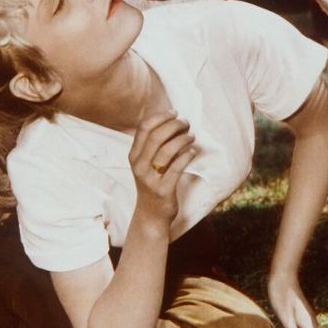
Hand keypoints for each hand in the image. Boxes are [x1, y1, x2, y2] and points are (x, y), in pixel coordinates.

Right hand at [128, 110, 195, 224]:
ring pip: (167, 151)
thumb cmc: (153, 183)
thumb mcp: (146, 163)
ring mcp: (150, 178)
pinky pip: (177, 167)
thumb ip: (154, 145)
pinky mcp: (163, 189)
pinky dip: (187, 156)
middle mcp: (139, 165)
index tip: (174, 112)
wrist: (151, 214)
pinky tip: (192, 151)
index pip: (144, 128)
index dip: (160, 116)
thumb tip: (174, 122)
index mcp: (134, 156)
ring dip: (182, 139)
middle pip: (156, 136)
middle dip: (174, 125)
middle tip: (186, 123)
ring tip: (191, 136)